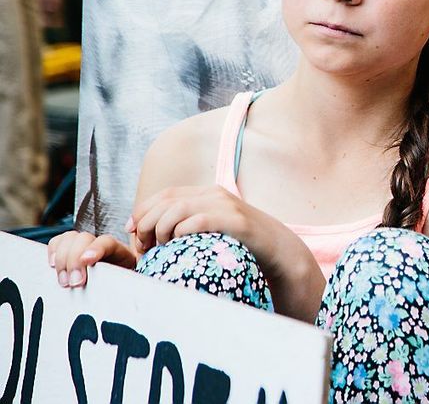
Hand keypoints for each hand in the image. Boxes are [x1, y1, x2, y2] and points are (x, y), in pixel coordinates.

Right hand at [47, 230, 137, 287]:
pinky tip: (52, 266)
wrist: (118, 288)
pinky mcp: (69, 250)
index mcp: (119, 252)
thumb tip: (111, 294)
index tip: (87, 260)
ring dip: (62, 259)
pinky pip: (58, 242)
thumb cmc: (119, 289)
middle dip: (74, 260)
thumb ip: (119, 285)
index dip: (96, 249)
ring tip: (63, 280)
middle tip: (73, 282)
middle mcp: (100, 245)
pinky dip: (53, 252)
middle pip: (84, 238)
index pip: (107, 242)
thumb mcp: (124, 287)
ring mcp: (84, 245)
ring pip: (70, 238)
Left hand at [127, 185, 254, 253]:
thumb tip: (153, 236)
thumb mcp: (213, 231)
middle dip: (146, 224)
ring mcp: (226, 205)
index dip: (142, 210)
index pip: (165, 195)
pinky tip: (179, 246)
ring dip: (160, 230)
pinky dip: (182, 233)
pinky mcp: (236, 221)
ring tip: (159, 249)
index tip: (131, 231)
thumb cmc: (242, 245)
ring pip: (178, 209)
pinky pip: (199, 221)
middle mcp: (215, 194)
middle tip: (143, 248)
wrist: (279, 251)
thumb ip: (190, 226)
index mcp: (207, 194)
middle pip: (167, 202)